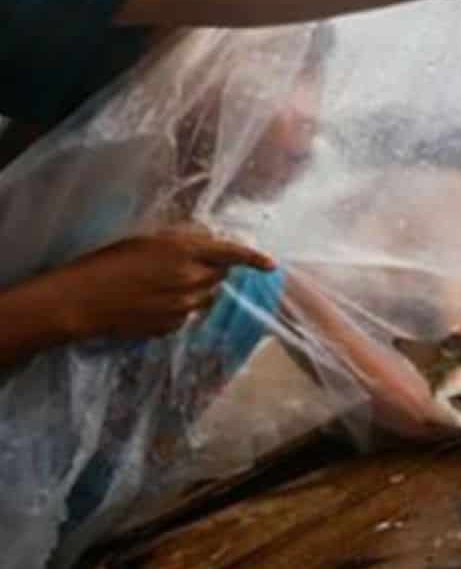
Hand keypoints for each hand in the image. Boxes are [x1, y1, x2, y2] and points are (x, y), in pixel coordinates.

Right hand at [53, 228, 275, 342]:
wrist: (82, 300)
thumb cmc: (107, 263)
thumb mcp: (146, 242)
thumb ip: (181, 243)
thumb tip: (207, 244)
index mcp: (184, 252)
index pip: (231, 253)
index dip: (254, 258)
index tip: (271, 264)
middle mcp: (191, 279)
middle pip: (220, 275)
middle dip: (213, 270)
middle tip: (185, 265)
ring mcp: (185, 306)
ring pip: (206, 297)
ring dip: (197, 289)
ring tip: (162, 284)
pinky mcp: (174, 326)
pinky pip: (188, 315)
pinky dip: (180, 308)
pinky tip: (152, 303)